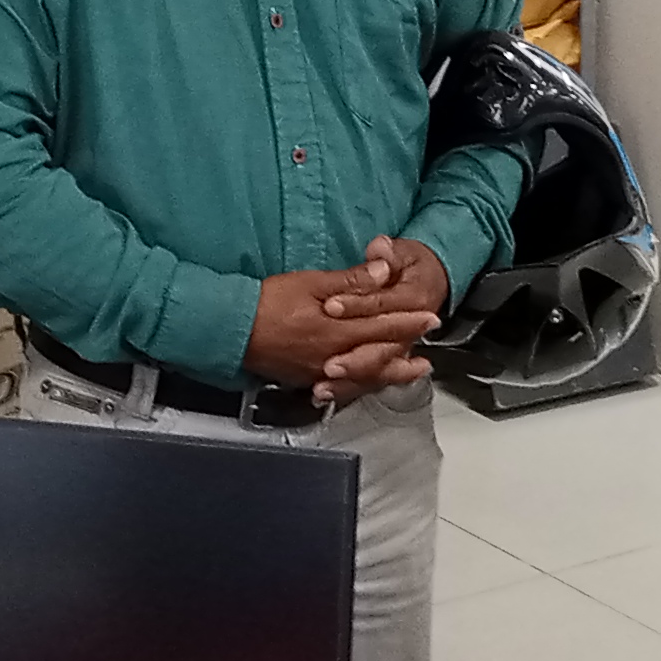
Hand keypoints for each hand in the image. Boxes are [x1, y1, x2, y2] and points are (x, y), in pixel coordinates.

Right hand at [245, 250, 441, 393]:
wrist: (230, 329)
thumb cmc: (266, 303)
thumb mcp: (309, 283)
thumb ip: (350, 281)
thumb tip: (382, 272)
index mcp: (336, 331)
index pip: (383, 326)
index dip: (409, 323)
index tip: (431, 320)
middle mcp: (333, 357)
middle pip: (379, 358)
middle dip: (405, 353)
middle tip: (428, 354)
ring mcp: (319, 372)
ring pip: (365, 378)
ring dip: (391, 374)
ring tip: (411, 373)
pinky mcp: (306, 379)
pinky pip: (343, 388)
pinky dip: (362, 386)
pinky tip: (369, 383)